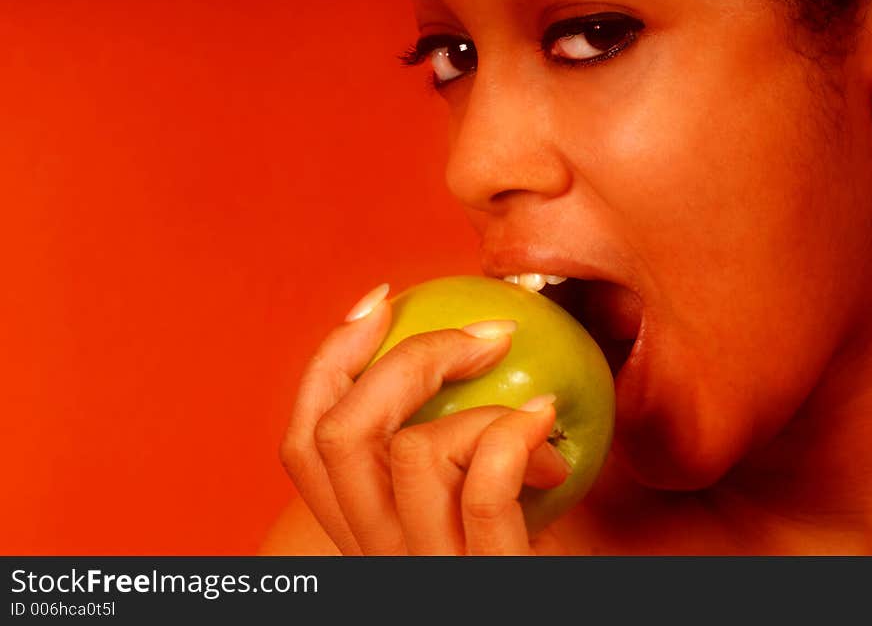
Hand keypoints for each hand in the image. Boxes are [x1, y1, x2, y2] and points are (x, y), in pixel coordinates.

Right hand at [280, 283, 570, 554]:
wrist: (536, 621)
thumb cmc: (518, 560)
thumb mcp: (464, 508)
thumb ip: (444, 453)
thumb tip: (470, 346)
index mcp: (359, 532)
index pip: (302, 442)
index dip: (330, 361)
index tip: (380, 301)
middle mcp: (375, 554)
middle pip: (337, 434)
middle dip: (406, 358)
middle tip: (482, 334)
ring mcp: (423, 569)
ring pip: (407, 452)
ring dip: (480, 406)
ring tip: (534, 409)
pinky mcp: (482, 580)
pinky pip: (480, 489)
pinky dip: (512, 434)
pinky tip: (546, 422)